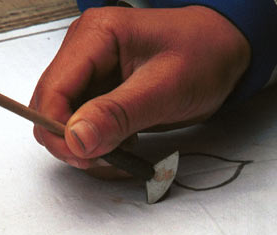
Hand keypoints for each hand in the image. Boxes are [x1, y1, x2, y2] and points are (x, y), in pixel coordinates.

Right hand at [30, 5, 250, 169]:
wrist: (224, 52)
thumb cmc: (204, 55)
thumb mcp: (165, 88)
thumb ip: (118, 114)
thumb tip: (76, 139)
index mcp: (96, 35)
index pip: (52, 90)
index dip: (59, 130)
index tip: (84, 156)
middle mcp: (84, 50)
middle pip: (51, 107)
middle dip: (73, 141)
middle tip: (107, 158)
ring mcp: (90, 71)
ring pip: (65, 121)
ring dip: (87, 145)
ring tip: (124, 149)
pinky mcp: (99, 90)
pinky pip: (84, 124)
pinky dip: (99, 142)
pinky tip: (124, 142)